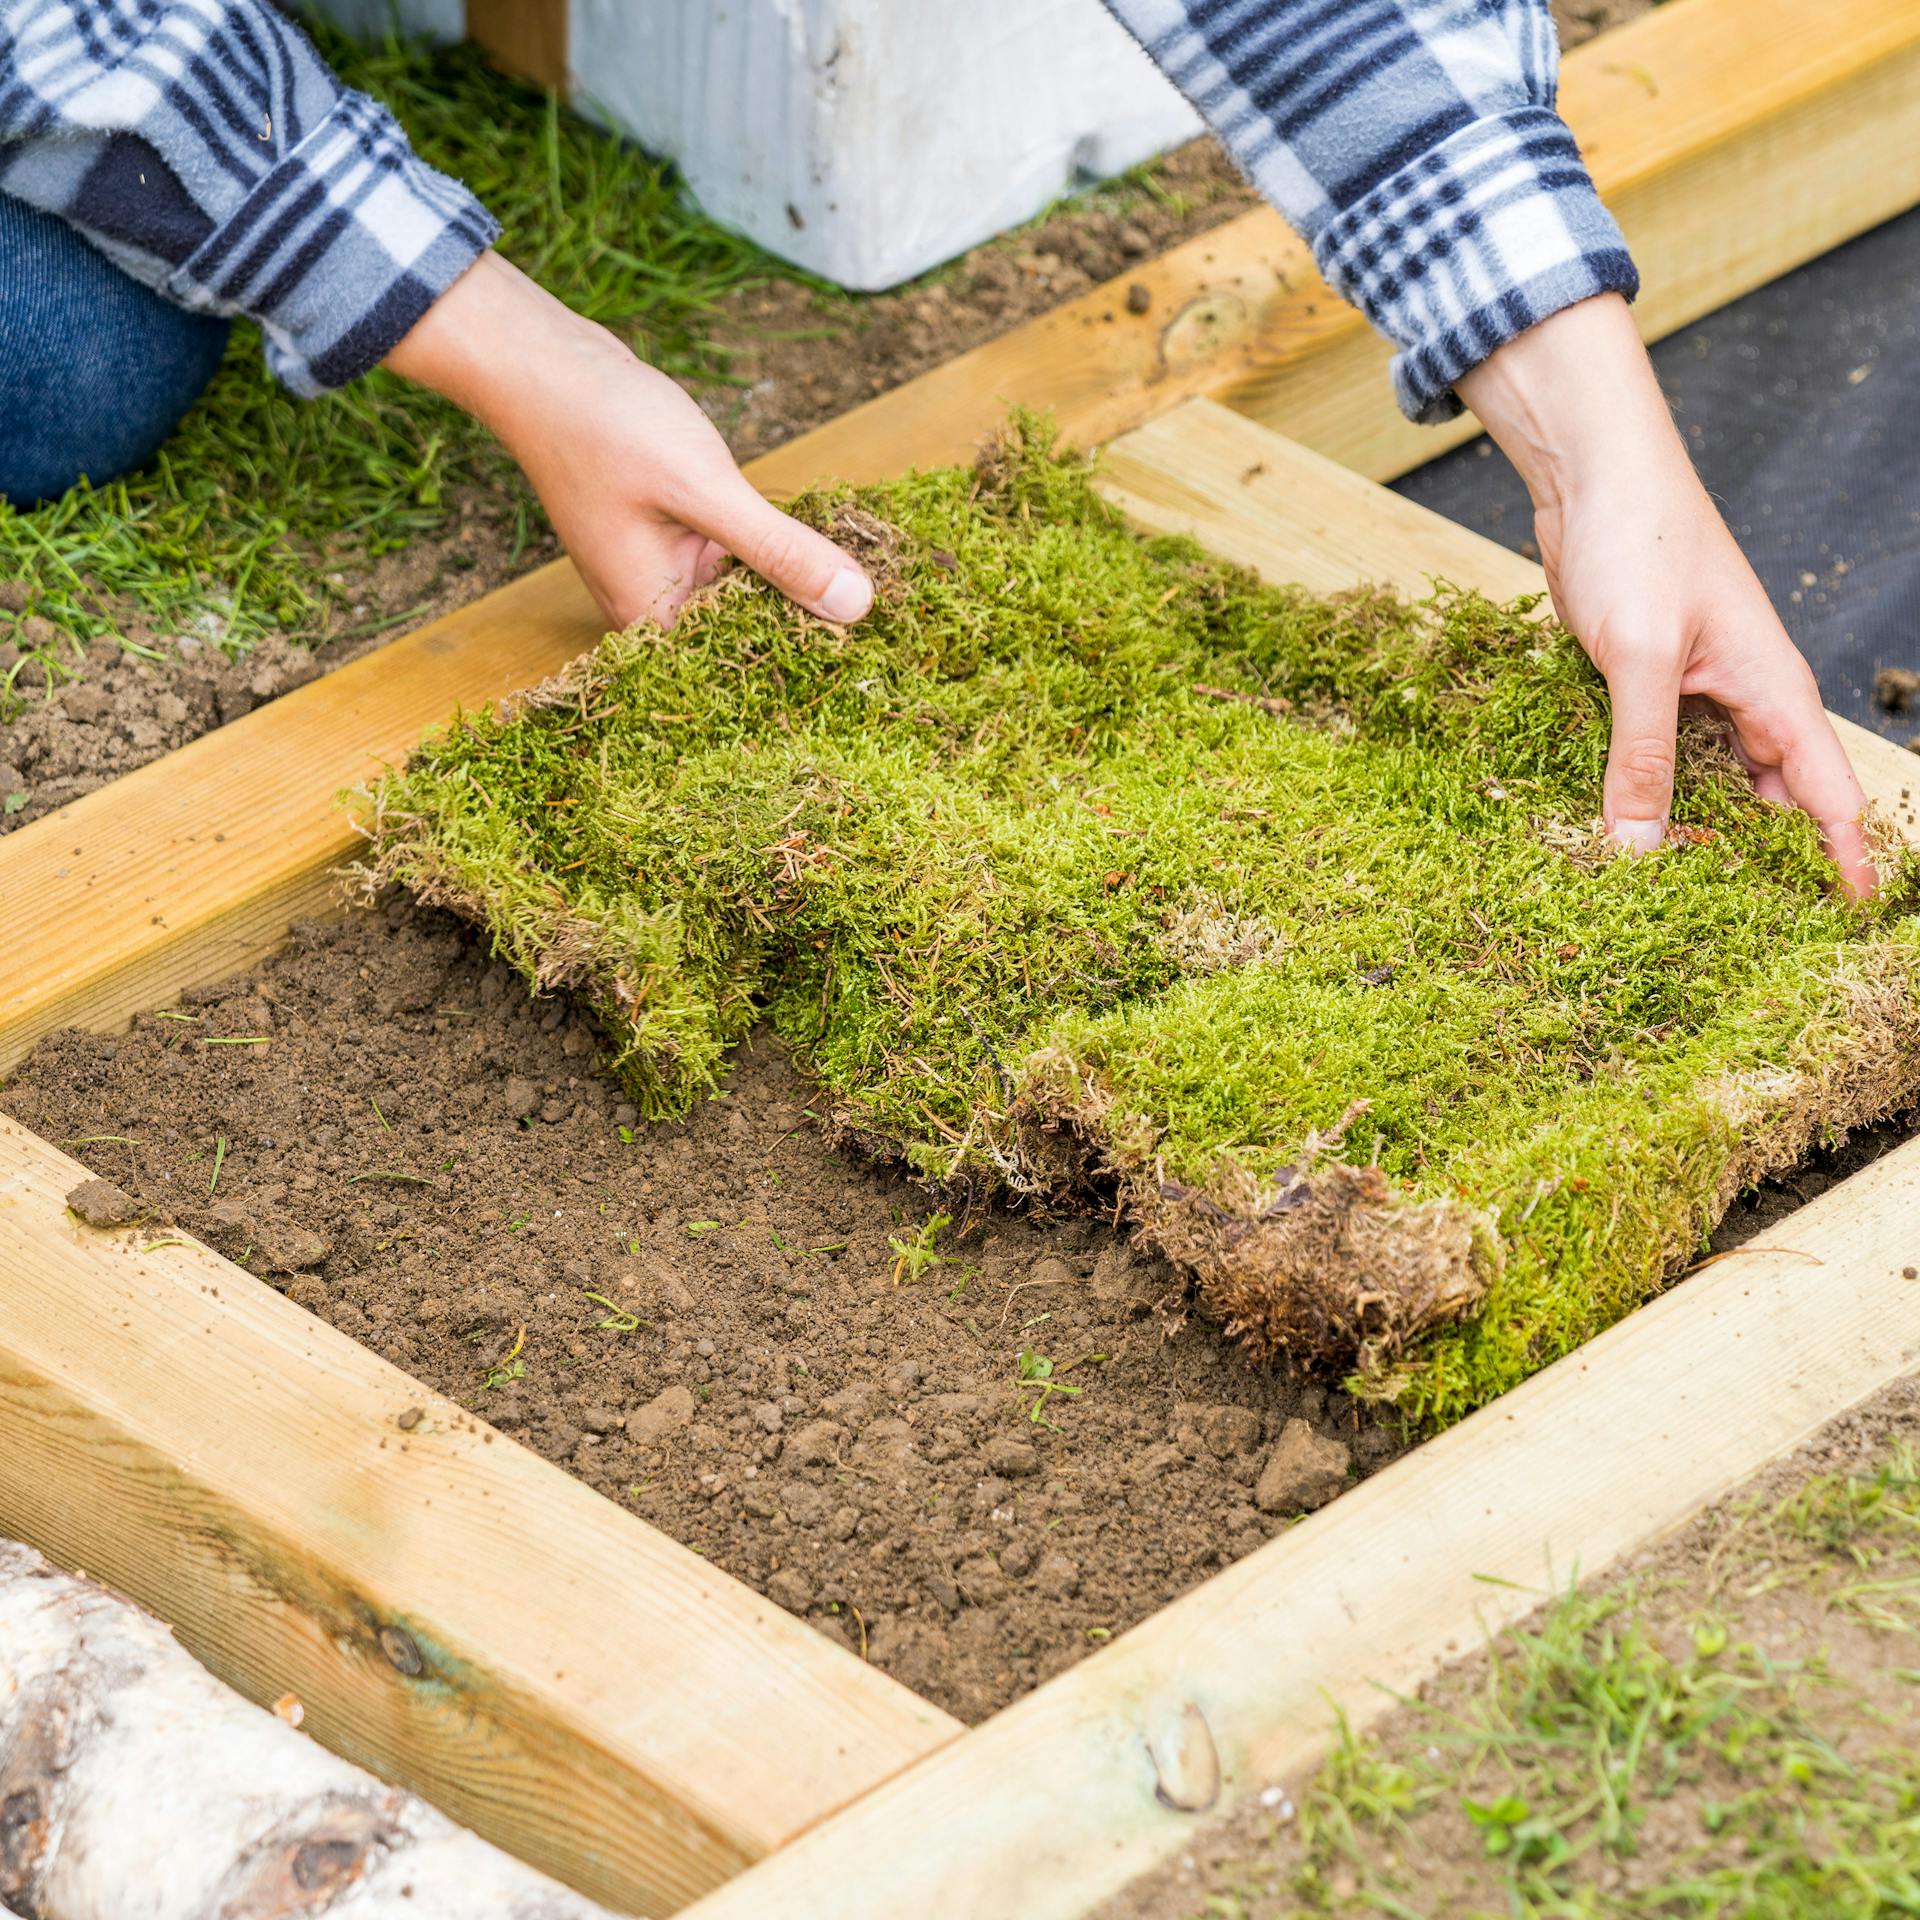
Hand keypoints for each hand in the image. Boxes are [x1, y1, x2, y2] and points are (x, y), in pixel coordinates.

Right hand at [385, 251, 872, 630]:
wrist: (543, 362)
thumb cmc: (606, 427)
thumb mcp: (707, 491)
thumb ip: (781, 552)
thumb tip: (856, 607)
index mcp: (652, 619)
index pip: (745, 667)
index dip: (808, 662)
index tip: (876, 656)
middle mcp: (654, 606)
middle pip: (749, 634)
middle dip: (811, 621)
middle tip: (893, 619)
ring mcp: (662, 570)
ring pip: (748, 593)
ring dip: (797, 581)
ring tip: (875, 583)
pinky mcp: (673, 535)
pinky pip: (735, 557)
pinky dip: (773, 548)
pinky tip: (824, 538)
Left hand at [1458, 295, 1874, 896]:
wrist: (1593, 477)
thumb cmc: (1638, 545)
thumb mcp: (1640, 659)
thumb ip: (1642, 755)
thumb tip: (1641, 851)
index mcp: (1773, 691)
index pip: (1827, 794)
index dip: (1842, 857)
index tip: (1851, 914)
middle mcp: (1745, 697)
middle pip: (1768, 800)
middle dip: (1754, 859)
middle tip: (1730, 930)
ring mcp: (1696, 690)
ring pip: (1709, 782)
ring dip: (1690, 829)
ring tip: (1666, 896)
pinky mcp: (1648, 682)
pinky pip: (1660, 754)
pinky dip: (1646, 790)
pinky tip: (1615, 828)